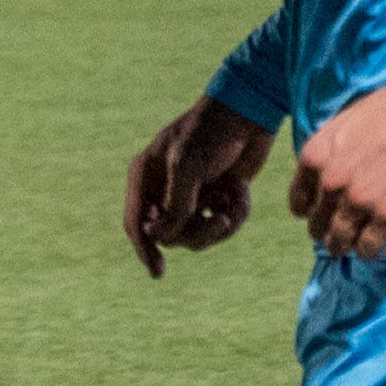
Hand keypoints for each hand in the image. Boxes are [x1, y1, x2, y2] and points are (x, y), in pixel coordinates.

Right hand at [123, 96, 272, 270]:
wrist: (249, 113)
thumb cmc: (211, 133)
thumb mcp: (187, 167)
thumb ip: (175, 206)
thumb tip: (164, 238)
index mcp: (145, 176)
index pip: (136, 223)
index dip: (144, 249)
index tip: (158, 272)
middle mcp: (163, 188)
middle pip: (170, 235)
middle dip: (198, 231)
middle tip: (220, 220)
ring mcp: (190, 194)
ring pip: (197, 234)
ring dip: (220, 225)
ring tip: (233, 204)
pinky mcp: (216, 197)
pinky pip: (220, 224)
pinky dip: (235, 213)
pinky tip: (241, 192)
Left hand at [284, 88, 385, 263]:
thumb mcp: (341, 126)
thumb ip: (327, 155)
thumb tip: (322, 181)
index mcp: (316, 157)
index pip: (300, 202)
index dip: (309, 211)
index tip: (317, 216)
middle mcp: (332, 182)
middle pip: (318, 224)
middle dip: (326, 231)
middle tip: (334, 237)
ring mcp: (361, 200)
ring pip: (340, 239)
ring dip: (343, 246)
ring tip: (348, 247)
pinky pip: (369, 246)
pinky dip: (367, 251)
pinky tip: (370, 248)